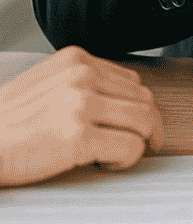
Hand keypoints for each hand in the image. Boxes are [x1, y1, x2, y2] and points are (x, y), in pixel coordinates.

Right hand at [0, 45, 163, 186]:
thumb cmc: (6, 124)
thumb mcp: (46, 85)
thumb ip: (81, 83)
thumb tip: (120, 99)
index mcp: (76, 59)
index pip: (131, 80)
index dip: (139, 106)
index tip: (137, 123)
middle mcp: (82, 75)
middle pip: (143, 98)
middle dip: (148, 125)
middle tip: (140, 144)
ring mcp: (81, 103)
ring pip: (144, 120)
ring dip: (139, 142)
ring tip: (117, 154)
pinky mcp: (78, 135)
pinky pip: (130, 146)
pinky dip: (126, 159)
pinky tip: (106, 163)